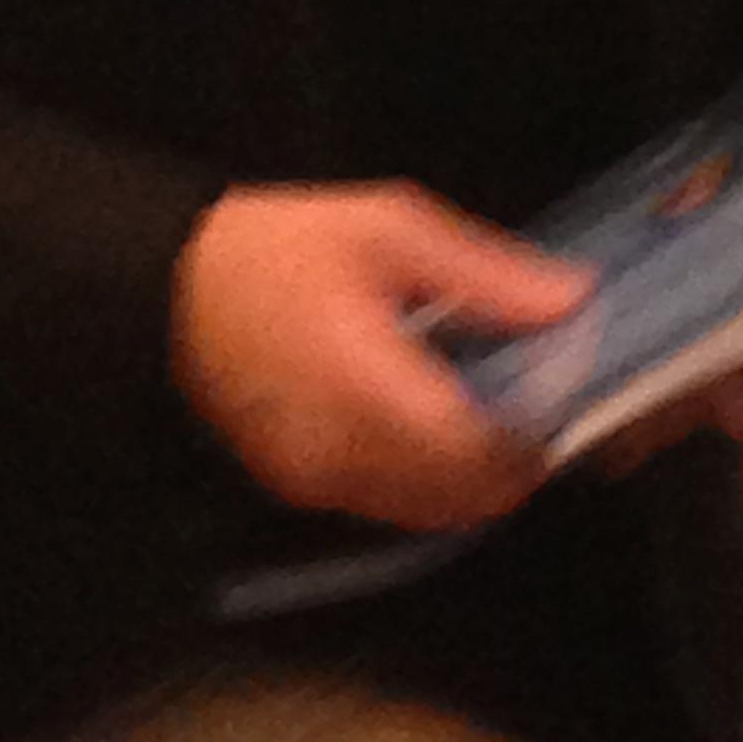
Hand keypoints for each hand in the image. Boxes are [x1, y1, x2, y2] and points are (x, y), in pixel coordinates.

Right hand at [172, 181, 590, 532]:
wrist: (170, 284)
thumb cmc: (278, 247)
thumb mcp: (387, 229)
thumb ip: (485, 273)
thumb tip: (572, 301)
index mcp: (369, 386)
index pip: (481, 454)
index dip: (535, 438)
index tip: (562, 399)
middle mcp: (344, 454)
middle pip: (464, 497)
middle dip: (513, 463)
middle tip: (534, 406)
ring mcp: (319, 482)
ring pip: (431, 512)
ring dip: (473, 479)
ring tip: (487, 412)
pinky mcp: (300, 490)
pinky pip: (388, 504)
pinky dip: (426, 480)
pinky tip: (428, 423)